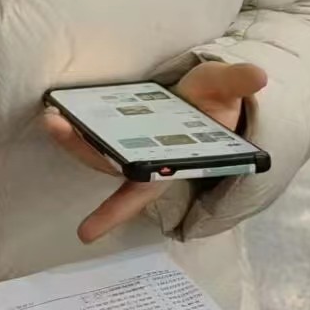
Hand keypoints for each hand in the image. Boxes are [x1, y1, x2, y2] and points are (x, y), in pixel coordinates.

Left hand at [43, 62, 267, 244]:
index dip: (114, 213)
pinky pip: (94, 123)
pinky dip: (77, 119)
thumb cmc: (217, 98)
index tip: (85, 234)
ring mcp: (129, 137)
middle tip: (55, 125)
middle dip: (80, 148)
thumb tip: (258, 75)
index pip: (140, 192)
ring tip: (51, 116)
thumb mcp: (227, 88)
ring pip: (95, 145)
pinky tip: (57, 106)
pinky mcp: (119, 118)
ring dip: (71, 134)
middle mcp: (144, 156)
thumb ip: (238, 83)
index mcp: (171, 162)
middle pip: (107, 162)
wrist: (209, 89)